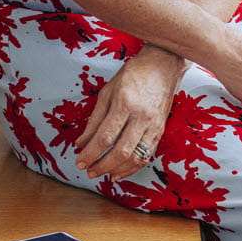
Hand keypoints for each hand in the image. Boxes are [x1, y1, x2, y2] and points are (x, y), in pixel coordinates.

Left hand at [73, 48, 185, 180]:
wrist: (162, 66)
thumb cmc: (133, 75)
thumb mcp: (108, 92)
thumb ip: (94, 120)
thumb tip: (81, 143)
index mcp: (125, 104)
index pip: (105, 136)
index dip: (90, 153)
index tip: (79, 162)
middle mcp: (141, 117)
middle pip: (121, 151)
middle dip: (102, 166)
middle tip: (88, 171)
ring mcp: (153, 125)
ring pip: (136, 157)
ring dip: (117, 170)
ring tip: (102, 175)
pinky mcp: (160, 130)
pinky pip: (147, 155)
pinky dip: (132, 167)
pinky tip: (119, 172)